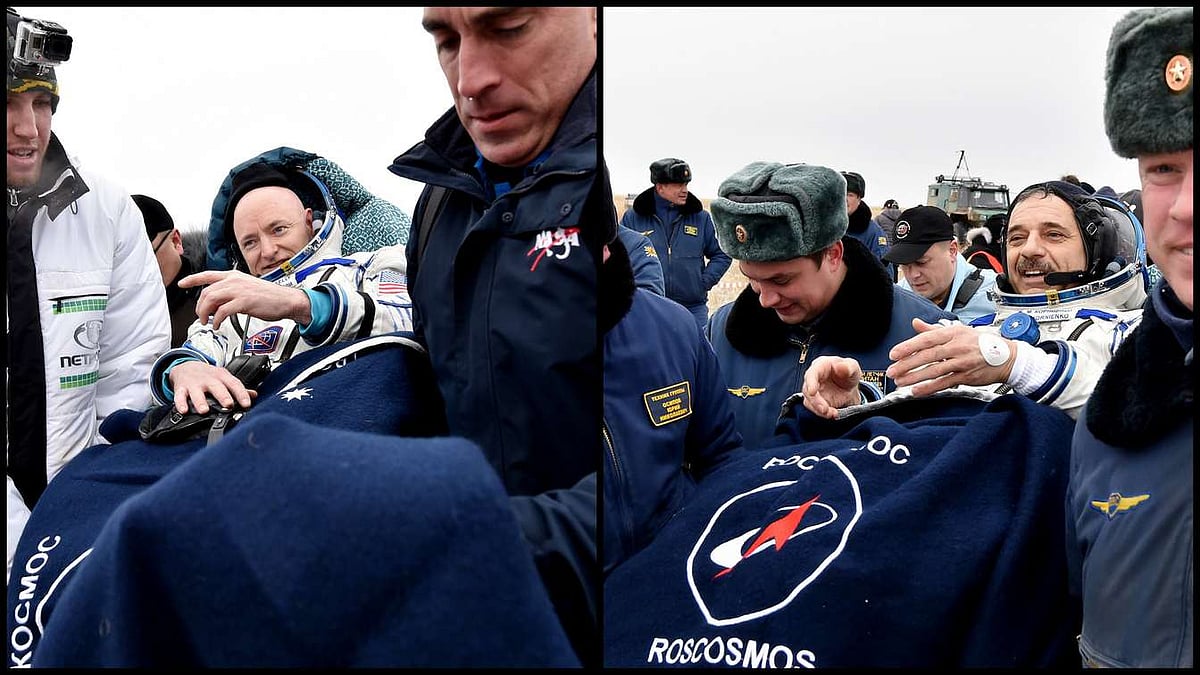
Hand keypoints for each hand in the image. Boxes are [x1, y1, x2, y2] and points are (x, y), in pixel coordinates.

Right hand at [168, 360, 257, 413]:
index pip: (234, 384)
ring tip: (204, 411)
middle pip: (217, 387)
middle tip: (228, 405)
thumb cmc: (208, 375)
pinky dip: (180, 403)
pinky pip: (179, 396)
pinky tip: (183, 410)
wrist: (187, 366)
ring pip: (197, 392)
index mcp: (222, 377)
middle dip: (223, 396)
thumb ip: (237, 388)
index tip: (247, 404)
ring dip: (200, 401)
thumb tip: (254, 395)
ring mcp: (194, 384)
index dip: (241, 394)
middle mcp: (208, 380)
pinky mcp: (181, 388)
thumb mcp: (224, 378)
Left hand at [180, 270, 310, 329]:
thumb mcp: (248, 289)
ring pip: (211, 299)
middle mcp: (235, 281)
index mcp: (234, 276)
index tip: (182, 283)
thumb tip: (219, 303)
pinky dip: (216, 320)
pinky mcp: (244, 302)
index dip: (192, 279)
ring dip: (205, 313)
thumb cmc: (271, 297)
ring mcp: (239, 290)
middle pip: (206, 291)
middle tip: (202, 316)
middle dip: (200, 306)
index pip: (208, 275)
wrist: (287, 300)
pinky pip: (222, 311)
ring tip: (208, 322)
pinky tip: (218, 325)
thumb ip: (232, 292)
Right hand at [802, 356, 863, 419]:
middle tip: (825, 409)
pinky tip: (833, 414)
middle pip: (807, 389)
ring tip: (832, 413)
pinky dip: (823, 414)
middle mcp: (814, 378)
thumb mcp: (853, 367)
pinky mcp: (815, 402)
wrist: (849, 388)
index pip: (812, 373)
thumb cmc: (849, 374)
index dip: (810, 382)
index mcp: (821, 365)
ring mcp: (813, 391)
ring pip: (809, 402)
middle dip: (815, 401)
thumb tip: (839, 366)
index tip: (812, 392)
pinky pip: (815, 409)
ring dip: (819, 410)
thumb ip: (849, 366)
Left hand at [886, 318, 1014, 396]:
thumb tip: (915, 323)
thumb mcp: (958, 331)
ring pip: (934, 370)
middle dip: (907, 364)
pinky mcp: (967, 376)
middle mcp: (957, 346)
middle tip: (892, 370)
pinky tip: (917, 391)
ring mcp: (963, 362)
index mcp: (953, 333)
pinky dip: (929, 388)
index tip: (893, 354)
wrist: (1007, 357)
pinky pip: (944, 383)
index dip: (908, 346)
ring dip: (915, 377)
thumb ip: (934, 329)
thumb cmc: (980, 343)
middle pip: (928, 355)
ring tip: (900, 381)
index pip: (927, 339)